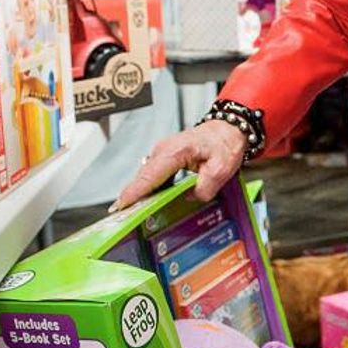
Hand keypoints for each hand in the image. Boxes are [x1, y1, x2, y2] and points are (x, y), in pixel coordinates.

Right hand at [114, 120, 246, 209]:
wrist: (226, 130)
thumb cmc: (224, 144)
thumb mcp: (221, 169)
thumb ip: (205, 188)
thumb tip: (189, 198)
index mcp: (175, 151)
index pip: (149, 175)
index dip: (134, 192)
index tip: (122, 206)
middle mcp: (163, 150)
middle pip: (142, 178)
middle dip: (131, 197)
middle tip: (123, 217)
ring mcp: (160, 152)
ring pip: (144, 177)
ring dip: (138, 194)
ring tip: (131, 213)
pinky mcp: (162, 157)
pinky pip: (150, 175)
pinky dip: (146, 188)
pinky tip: (146, 202)